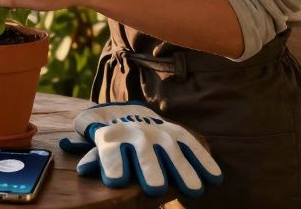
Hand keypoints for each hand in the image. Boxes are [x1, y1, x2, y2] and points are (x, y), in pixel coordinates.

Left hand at [76, 120, 220, 197]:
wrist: (124, 109)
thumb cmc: (108, 134)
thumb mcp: (96, 141)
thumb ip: (94, 156)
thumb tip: (84, 168)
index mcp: (111, 136)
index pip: (110, 151)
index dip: (112, 164)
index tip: (116, 181)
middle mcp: (136, 133)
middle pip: (144, 152)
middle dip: (150, 169)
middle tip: (155, 189)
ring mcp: (158, 132)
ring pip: (171, 151)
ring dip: (182, 170)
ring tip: (194, 190)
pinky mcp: (176, 133)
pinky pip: (191, 147)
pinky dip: (203, 161)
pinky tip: (215, 179)